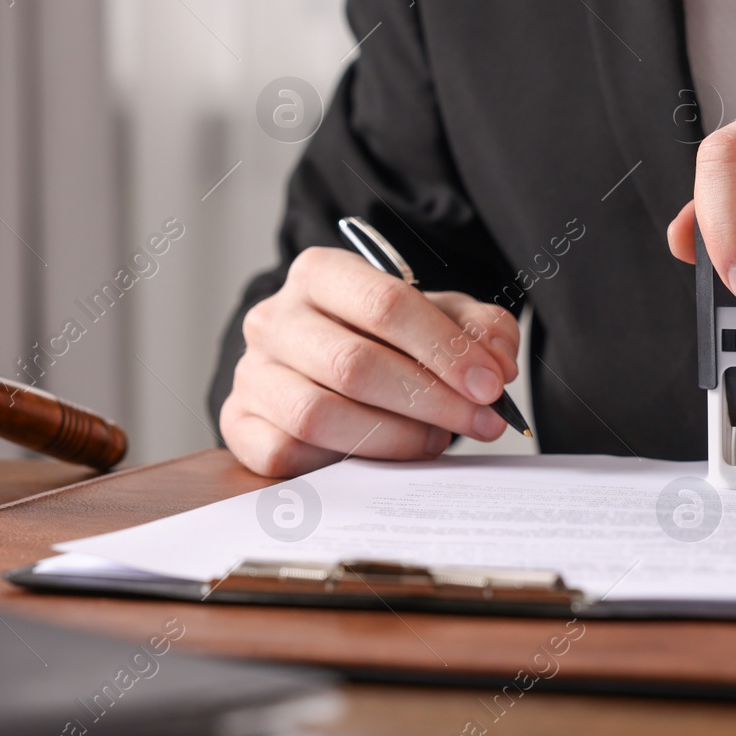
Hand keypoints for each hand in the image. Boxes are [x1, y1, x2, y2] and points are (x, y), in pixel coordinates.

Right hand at [220, 246, 519, 476]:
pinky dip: (340, 462)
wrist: (317, 369)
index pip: (385, 303)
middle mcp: (275, 318)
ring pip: (319, 414)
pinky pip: (287, 454)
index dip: (445, 348)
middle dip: (430, 399)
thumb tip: (498, 361)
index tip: (491, 384)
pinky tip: (379, 458)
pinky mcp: (238, 424)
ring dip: (393, 437)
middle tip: (481, 422)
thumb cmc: (382, 340)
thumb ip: (478, 329)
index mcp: (321, 273)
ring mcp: (252, 373)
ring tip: (436, 440)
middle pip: (354, 364)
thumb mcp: (436, 319)